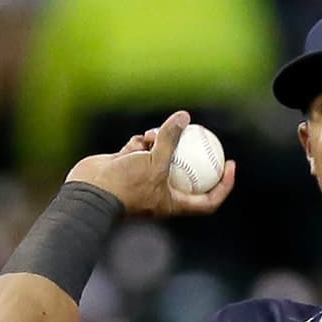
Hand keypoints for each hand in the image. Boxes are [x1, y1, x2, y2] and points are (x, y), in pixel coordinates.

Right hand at [66, 111, 236, 218]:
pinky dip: (143, 143)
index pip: (208, 200)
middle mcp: (161, 193)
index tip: (231, 165)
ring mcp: (144, 180)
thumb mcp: (154, 162)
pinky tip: (141, 138)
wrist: (90, 192)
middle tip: (205, 136)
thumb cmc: (125, 186)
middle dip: (193, 154)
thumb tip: (185, 117)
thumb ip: (170, 139)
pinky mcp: (128, 168)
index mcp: (174, 204)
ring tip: (156, 135)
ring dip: (163, 142)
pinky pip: (142, 151)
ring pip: (163, 157)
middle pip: (187, 173)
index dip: (224, 186)